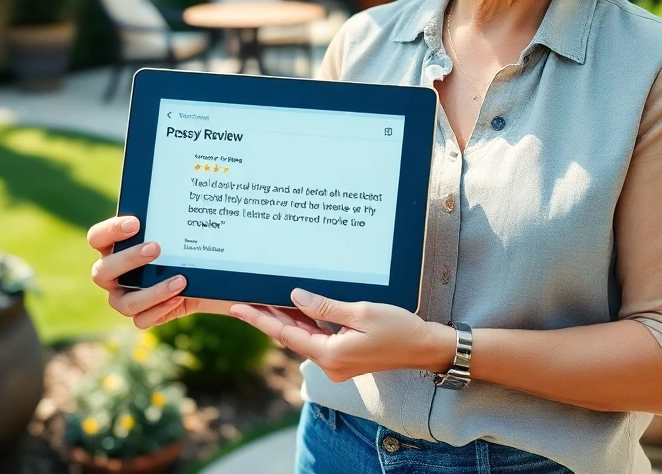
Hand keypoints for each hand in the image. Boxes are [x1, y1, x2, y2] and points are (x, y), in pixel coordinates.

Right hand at [86, 215, 237, 327]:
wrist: (203, 276)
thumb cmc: (183, 246)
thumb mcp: (180, 231)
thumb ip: (171, 218)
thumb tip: (179, 185)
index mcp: (114, 247)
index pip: (97, 238)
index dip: (110, 231)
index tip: (136, 223)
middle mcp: (113, 274)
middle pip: (101, 272)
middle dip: (128, 259)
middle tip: (156, 248)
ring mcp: (124, 297)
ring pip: (123, 303)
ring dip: (151, 291)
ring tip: (180, 280)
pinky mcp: (142, 316)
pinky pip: (141, 320)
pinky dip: (160, 310)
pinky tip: (180, 298)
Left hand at [230, 289, 454, 382]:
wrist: (423, 347)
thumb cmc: (397, 328)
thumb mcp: (360, 312)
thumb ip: (325, 307)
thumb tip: (295, 297)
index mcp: (331, 354)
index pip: (286, 334)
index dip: (259, 319)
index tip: (237, 308)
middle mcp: (330, 364)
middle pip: (291, 338)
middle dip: (268, 317)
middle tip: (244, 298)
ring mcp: (337, 364)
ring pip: (303, 338)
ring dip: (286, 320)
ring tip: (264, 299)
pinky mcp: (344, 359)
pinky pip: (318, 340)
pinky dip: (305, 325)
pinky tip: (296, 310)